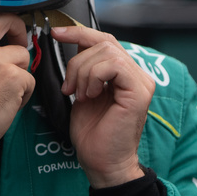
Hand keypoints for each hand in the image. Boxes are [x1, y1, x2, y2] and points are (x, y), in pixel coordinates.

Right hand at [0, 14, 34, 156]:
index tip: (2, 33)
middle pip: (4, 18)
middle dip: (17, 28)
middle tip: (19, 41)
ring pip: (22, 54)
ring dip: (19, 72)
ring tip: (6, 91)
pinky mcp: (12, 77)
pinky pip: (29, 79)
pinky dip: (23, 94)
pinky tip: (8, 104)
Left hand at [53, 25, 154, 188]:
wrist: (102, 163)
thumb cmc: (93, 134)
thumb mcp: (83, 91)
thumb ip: (84, 68)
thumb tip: (71, 42)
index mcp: (125, 73)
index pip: (104, 39)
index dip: (79, 32)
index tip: (55, 32)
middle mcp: (137, 74)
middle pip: (104, 43)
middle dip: (77, 60)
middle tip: (69, 88)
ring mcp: (142, 81)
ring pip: (107, 52)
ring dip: (83, 72)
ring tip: (80, 95)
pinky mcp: (139, 91)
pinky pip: (113, 65)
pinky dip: (94, 77)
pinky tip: (90, 96)